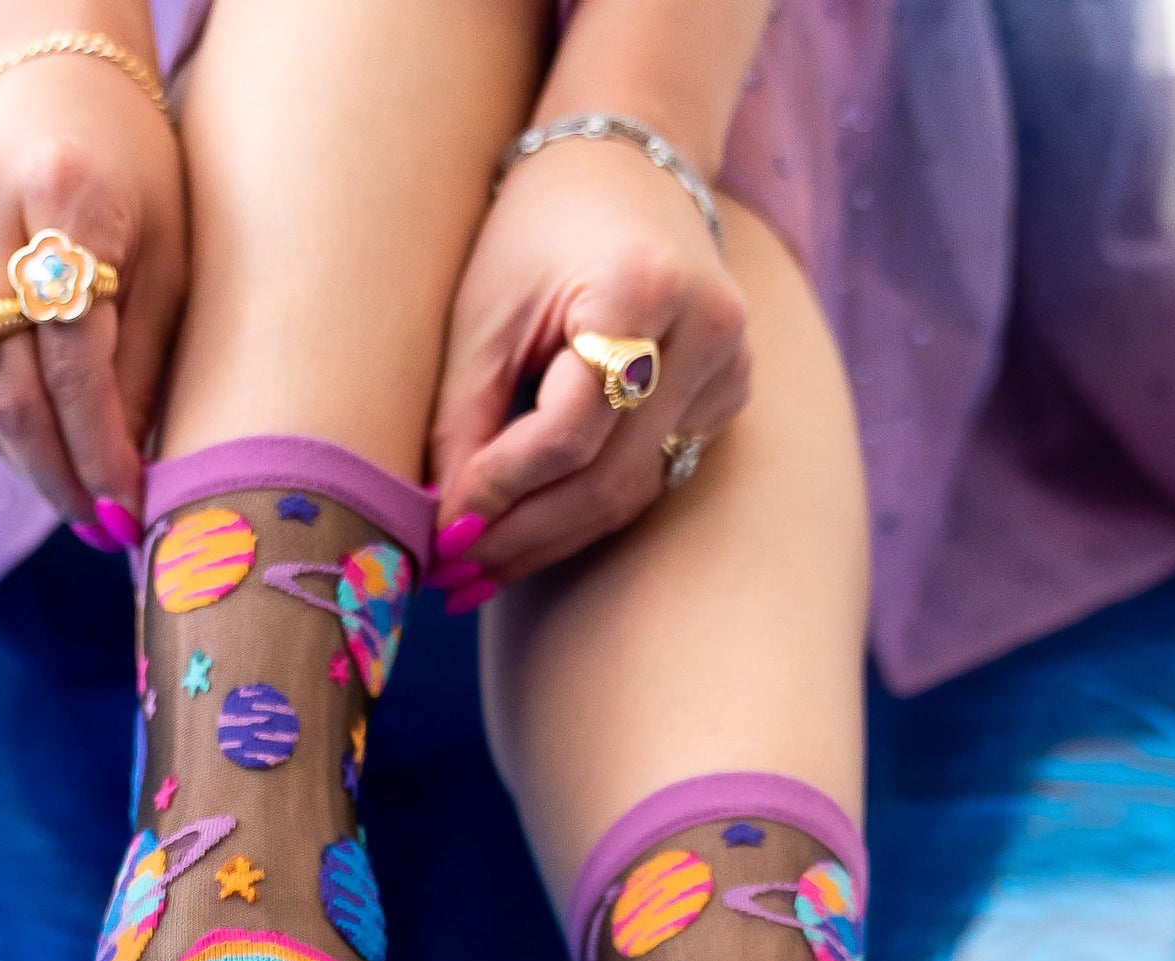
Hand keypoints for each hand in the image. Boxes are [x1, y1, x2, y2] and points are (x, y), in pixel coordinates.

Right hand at [0, 53, 186, 539]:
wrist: (51, 71)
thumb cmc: (137, 165)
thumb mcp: (168, 252)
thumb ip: (144, 358)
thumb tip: (132, 471)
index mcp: (64, 202)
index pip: (75, 365)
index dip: (100, 452)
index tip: (128, 514)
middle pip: (12, 388)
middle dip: (59, 476)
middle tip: (102, 532)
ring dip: (28, 461)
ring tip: (81, 507)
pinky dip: (1, 420)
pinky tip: (44, 454)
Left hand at [428, 136, 748, 592]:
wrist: (625, 170)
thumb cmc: (537, 233)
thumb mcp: (483, 316)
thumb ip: (464, 424)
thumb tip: (446, 532)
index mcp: (643, 287)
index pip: (568, 430)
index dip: (501, 489)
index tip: (444, 532)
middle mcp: (707, 330)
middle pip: (607, 479)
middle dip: (523, 536)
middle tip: (456, 577)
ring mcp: (731, 368)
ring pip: (632, 495)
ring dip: (550, 540)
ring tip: (480, 571)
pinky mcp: (729, 396)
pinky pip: (651, 478)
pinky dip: (585, 511)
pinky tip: (530, 535)